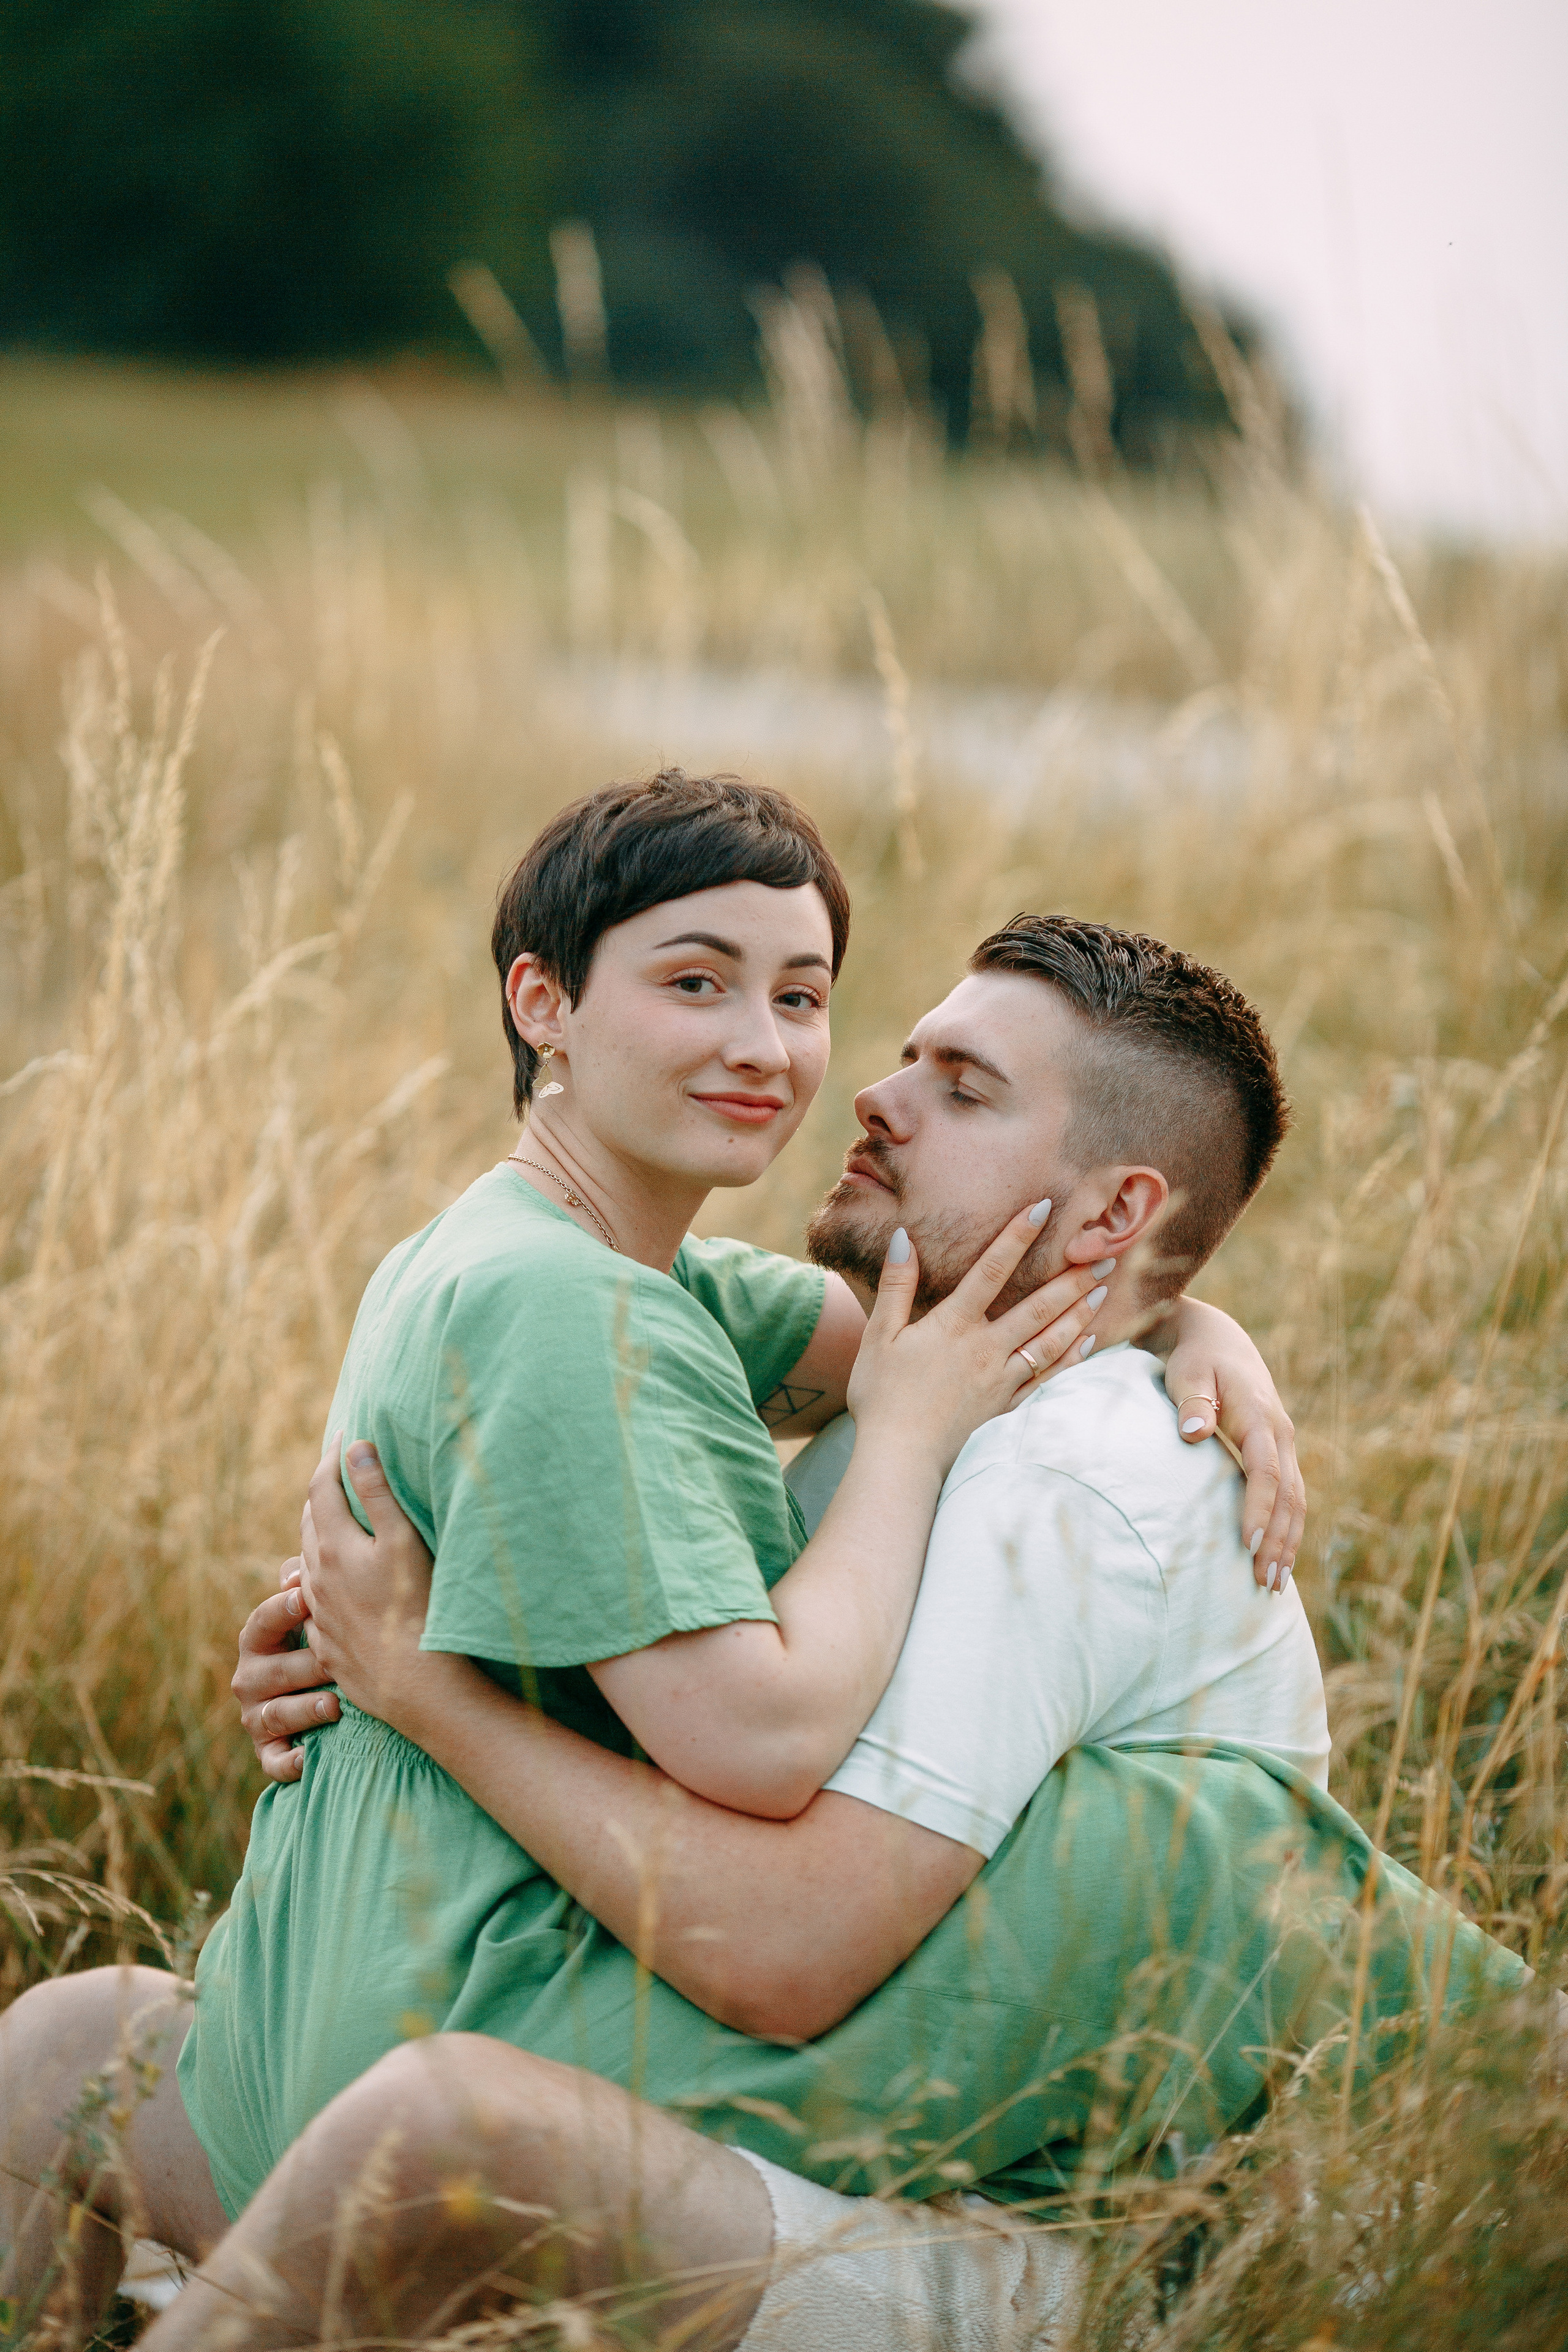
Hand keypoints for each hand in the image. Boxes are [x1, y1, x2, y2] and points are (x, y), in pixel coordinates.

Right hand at [233, 1575, 339, 1784]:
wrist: (316, 1693)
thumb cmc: (317, 1638)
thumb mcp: (308, 1609)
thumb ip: (302, 1584)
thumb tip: (296, 1571)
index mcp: (257, 1640)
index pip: (261, 1622)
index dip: (280, 1609)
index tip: (304, 1596)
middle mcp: (249, 1679)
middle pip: (276, 1672)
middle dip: (309, 1666)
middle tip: (340, 1661)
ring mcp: (256, 1717)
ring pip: (276, 1715)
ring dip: (304, 1711)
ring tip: (335, 1707)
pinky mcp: (267, 1752)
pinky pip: (274, 1762)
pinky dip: (290, 1763)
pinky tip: (312, 1757)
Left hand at [297, 1437, 435, 1729]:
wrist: (414, 1685)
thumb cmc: (416, 1608)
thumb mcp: (402, 1540)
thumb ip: (377, 1492)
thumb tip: (355, 1445)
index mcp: (334, 1547)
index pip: (321, 1490)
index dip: (331, 1459)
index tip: (342, 1434)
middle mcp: (317, 1579)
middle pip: (310, 1524)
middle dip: (321, 1494)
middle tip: (336, 1473)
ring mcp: (321, 1615)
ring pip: (308, 1565)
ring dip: (319, 1538)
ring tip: (335, 1524)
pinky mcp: (329, 1645)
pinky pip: (315, 1604)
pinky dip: (322, 1582)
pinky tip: (334, 1588)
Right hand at [846, 1204, 1112, 1474]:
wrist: (900, 1458)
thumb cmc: (882, 1396)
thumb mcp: (878, 1336)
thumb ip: (896, 1286)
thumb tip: (905, 1239)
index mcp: (953, 1326)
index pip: (990, 1270)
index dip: (1016, 1236)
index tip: (1043, 1207)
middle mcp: (985, 1349)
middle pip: (1036, 1307)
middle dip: (1070, 1278)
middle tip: (1104, 1255)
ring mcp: (1001, 1381)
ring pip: (1050, 1342)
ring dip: (1078, 1314)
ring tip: (1102, 1291)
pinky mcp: (1006, 1409)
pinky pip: (1046, 1380)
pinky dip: (1069, 1360)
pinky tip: (1086, 1344)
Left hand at [1162, 1298, 1304, 1589]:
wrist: (1217, 1339)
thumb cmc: (1194, 1359)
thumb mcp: (1186, 1374)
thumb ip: (1190, 1403)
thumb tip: (1192, 1433)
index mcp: (1259, 1415)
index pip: (1265, 1471)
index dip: (1258, 1509)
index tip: (1247, 1545)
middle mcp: (1280, 1432)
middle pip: (1288, 1495)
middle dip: (1278, 1541)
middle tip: (1263, 1583)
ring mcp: (1284, 1443)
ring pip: (1296, 1500)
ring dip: (1288, 1542)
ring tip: (1273, 1585)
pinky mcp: (1279, 1452)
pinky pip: (1291, 1495)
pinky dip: (1287, 1528)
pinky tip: (1277, 1558)